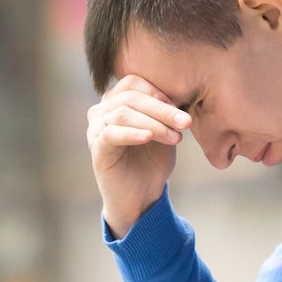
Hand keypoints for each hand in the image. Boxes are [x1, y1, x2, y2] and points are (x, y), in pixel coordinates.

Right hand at [87, 75, 191, 236]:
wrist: (141, 198)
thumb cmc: (152, 162)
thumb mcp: (164, 131)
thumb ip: (166, 112)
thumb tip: (179, 95)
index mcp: (116, 102)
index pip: (133, 83)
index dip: (158, 92)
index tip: (181, 107)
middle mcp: (102, 111)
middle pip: (130, 97)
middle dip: (162, 109)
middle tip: (185, 122)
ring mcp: (96, 129)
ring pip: (123, 114)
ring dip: (154, 124)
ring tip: (175, 137)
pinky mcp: (96, 149)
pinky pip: (111, 134)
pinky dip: (132, 133)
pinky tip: (148, 138)